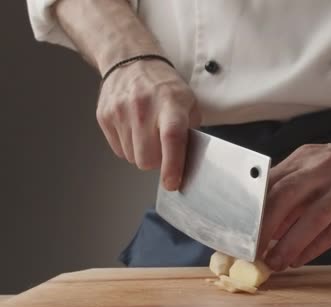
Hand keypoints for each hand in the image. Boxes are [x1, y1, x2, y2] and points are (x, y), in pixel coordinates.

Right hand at [96, 60, 201, 189]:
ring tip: (148, 133)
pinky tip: (134, 130)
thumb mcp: (189, 103)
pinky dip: (129, 147)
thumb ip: (190, 133)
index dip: (172, 165)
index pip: (171, 138)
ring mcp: (120, 112)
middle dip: (157, 161)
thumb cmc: (165, 86)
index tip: (172, 183)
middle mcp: (143, 108)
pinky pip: (118, 150)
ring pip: (132, 158)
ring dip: (142, 153)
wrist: (131, 62)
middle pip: (147, 158)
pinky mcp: (104, 117)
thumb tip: (188, 163)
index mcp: (170, 104)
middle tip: (163, 148)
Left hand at [260, 138, 330, 270]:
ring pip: (312, 216)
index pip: (269, 183)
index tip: (238, 231)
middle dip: (264, 228)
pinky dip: (316, 245)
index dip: (250, 209)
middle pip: (284, 196)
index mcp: (305, 159)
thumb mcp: (318, 168)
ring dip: (290, 242)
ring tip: (275, 262)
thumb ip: (293, 192)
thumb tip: (266, 223)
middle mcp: (322, 168)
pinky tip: (302, 258)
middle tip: (251, 251)